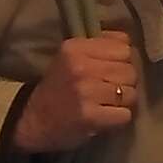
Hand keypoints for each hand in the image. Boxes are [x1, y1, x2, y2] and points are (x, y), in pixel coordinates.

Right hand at [7, 32, 142, 155]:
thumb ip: (99, 45)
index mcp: (76, 47)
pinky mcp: (90, 116)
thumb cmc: (57, 87)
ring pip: (131, 93)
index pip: (124, 46)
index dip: (122, 60)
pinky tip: (104, 118)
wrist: (32, 120)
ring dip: (123, 102)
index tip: (109, 71)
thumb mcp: (71, 57)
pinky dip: (118, 119)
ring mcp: (86, 92)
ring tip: (104, 105)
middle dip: (124, 83)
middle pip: (130, 70)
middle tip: (107, 91)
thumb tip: (130, 42)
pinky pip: (125, 115)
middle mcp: (81, 66)